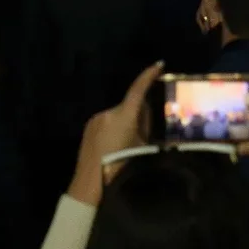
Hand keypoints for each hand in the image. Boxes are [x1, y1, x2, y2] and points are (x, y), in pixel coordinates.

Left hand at [69, 62, 162, 206]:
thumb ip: (146, 129)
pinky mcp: (88, 128)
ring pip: (117, 116)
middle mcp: (109, 112)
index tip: (159, 64)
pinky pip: (107, 123)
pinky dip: (114, 129)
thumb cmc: (120, 167)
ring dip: (125, 123)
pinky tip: (114, 147)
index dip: (149, 75)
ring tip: (127, 145)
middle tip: (146, 131)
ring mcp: (96, 119)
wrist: (90, 184)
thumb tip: (148, 118)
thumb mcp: (142, 148)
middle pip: (129, 106)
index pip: (138, 89)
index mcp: (124, 115)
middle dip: (138, 113)